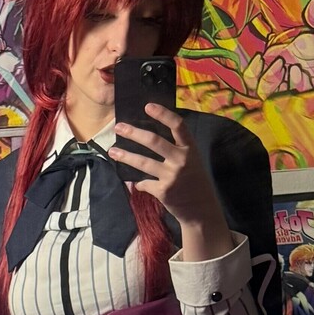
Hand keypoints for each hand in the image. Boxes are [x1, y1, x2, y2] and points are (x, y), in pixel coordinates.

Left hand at [108, 103, 221, 227]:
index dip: (163, 114)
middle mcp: (181, 159)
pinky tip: (134, 182)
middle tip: (118, 127)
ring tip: (112, 151)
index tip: (147, 106)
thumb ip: (176, 148)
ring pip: (143, 163)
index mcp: (189, 148)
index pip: (177, 125)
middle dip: (134, 133)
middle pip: (154, 141)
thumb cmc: (193, 179)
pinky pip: (144, 183)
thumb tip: (149, 136)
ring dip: (125, 156)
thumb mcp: (191, 159)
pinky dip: (138, 183)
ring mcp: (172, 176)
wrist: (200, 208)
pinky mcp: (163, 191)